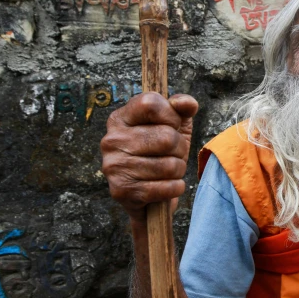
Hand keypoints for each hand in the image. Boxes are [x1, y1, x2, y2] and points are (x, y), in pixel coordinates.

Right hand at [100, 92, 198, 224]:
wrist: (149, 194)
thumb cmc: (161, 153)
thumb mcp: (174, 125)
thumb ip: (182, 108)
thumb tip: (187, 104)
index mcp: (121, 118)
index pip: (151, 103)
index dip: (171, 116)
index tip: (172, 126)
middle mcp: (111, 140)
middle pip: (167, 137)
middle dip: (180, 148)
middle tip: (172, 154)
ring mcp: (113, 166)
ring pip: (170, 165)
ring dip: (178, 170)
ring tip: (168, 170)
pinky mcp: (121, 191)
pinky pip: (167, 187)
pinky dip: (176, 187)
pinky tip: (167, 186)